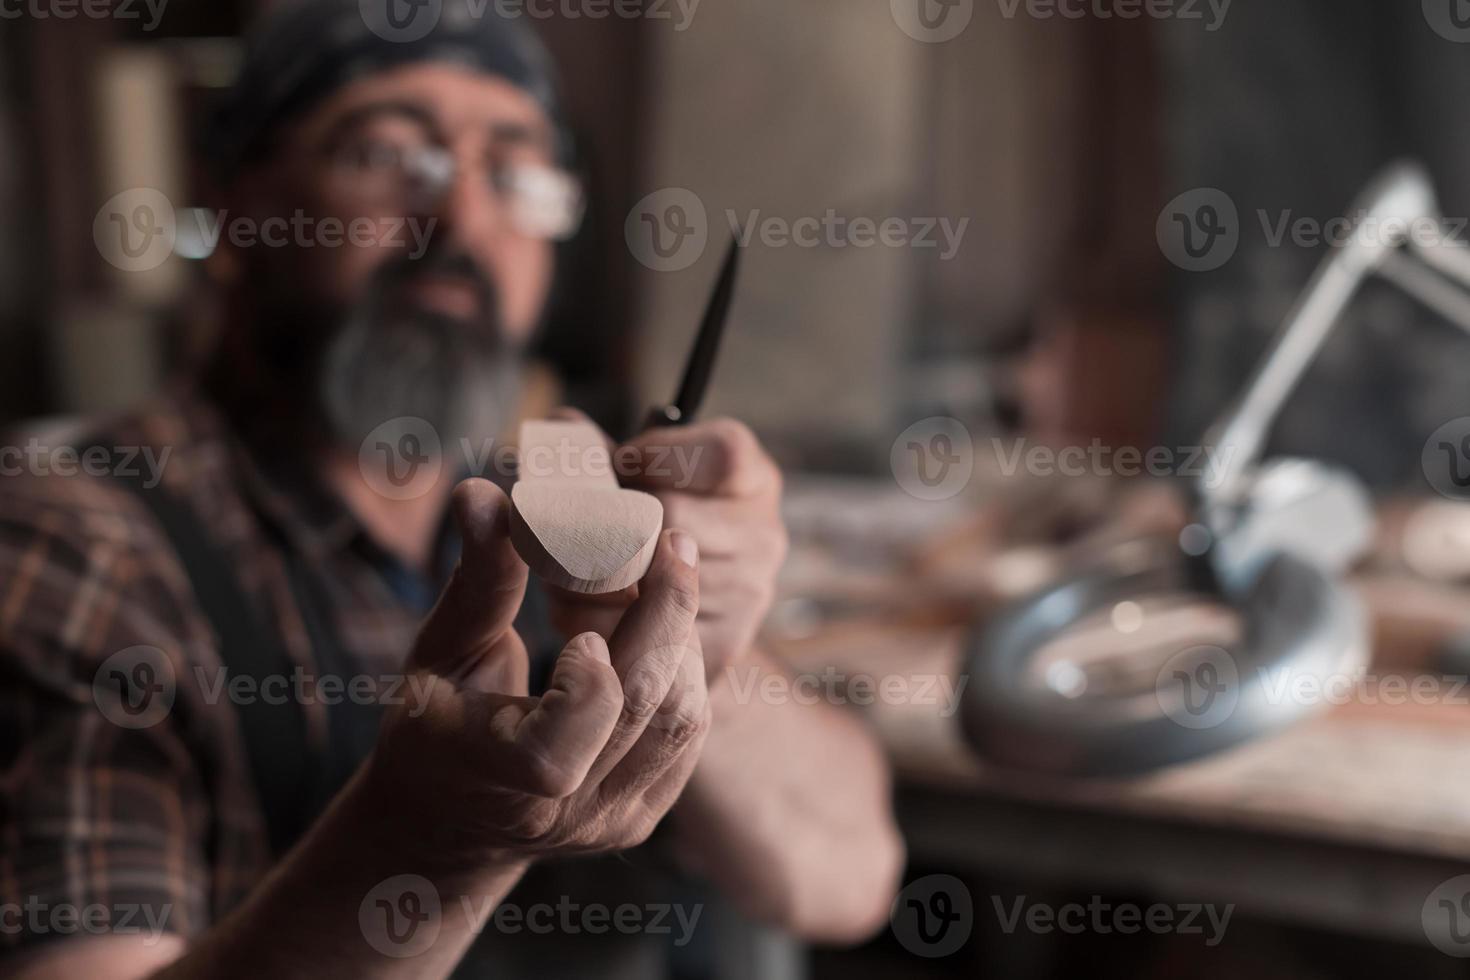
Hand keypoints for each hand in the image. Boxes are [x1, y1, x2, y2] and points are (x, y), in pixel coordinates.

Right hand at [369, 479, 709, 865]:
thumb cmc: (435, 723)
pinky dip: (685, 674)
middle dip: (667, 612)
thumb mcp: (440, 650)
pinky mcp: (643, 818)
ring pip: (682, 719)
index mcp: (490, 775)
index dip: (586, 687)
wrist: (451, 819)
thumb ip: (476, 579)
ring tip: (667, 582)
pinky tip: (666, 633)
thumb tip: (482, 492)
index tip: (583, 631)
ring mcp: (608, 823)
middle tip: (671, 542)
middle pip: (643, 710)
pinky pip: (689, 735)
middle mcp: (560, 813)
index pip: (558, 750)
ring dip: (682, 641)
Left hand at [549, 417, 787, 675]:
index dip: (659, 455)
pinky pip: (646, 630)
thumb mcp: (651, 469)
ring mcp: (749, 592)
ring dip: (595, 574)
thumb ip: (603, 447)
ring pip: (652, 577)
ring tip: (570, 564)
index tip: (620, 463)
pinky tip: (588, 604)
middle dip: (615, 517)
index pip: (722, 454)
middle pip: (675, 515)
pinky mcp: (723, 642)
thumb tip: (559, 424)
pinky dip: (604, 619)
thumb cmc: (668, 517)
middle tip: (574, 519)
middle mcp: (764, 535)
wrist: (701, 599)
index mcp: (755, 478)